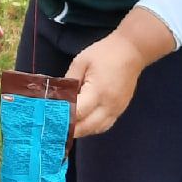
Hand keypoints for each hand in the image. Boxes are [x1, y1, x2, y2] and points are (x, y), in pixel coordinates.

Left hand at [66, 8, 175, 136]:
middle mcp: (109, 105)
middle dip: (70, 129)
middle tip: (54, 128)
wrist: (132, 51)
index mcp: (97, 91)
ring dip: (81, 131)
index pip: (77, 112)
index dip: (62, 117)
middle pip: (87, 127)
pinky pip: (105, 125)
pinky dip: (92, 128)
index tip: (49, 119)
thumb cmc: (104, 53)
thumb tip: (58, 97)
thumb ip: (69, 81)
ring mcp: (117, 109)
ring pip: (96, 129)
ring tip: (66, 128)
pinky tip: (82, 124)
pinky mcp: (121, 109)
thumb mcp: (80, 62)